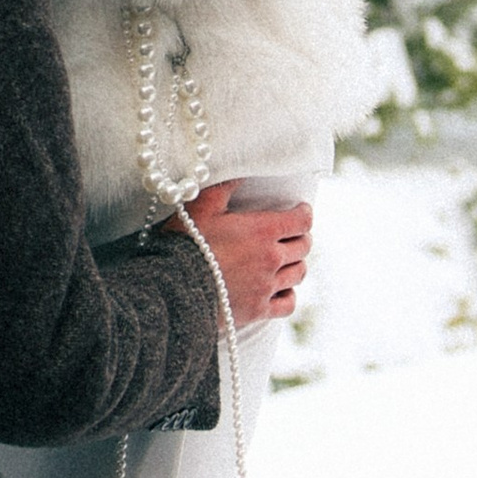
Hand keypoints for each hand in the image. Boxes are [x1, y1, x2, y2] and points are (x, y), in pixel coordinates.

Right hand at [170, 182, 311, 328]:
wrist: (172, 289)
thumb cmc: (185, 243)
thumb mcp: (202, 205)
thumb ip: (226, 184)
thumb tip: (243, 167)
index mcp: (262, 230)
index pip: (301, 220)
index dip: (304, 213)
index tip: (300, 210)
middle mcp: (271, 258)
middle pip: (303, 246)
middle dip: (301, 237)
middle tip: (292, 233)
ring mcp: (266, 286)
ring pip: (299, 273)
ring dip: (296, 263)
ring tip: (288, 259)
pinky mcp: (258, 310)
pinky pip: (288, 303)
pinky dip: (288, 295)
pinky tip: (280, 289)